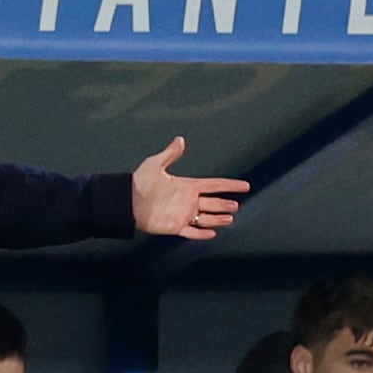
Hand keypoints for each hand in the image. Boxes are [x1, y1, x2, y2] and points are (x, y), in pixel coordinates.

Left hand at [129, 135, 248, 240]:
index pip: (214, 185)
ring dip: (218, 219)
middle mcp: (188, 200)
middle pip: (213, 203)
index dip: (230, 185)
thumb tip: (180, 139)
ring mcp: (183, 214)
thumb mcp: (155, 164)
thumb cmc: (140, 182)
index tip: (245, 186)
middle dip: (225, 204)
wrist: (127, 202)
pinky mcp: (175, 227)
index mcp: (187, 185)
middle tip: (236, 205)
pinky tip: (213, 233)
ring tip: (230, 219)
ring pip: (206, 218)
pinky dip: (202, 233)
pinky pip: (192, 231)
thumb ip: (170, 154)